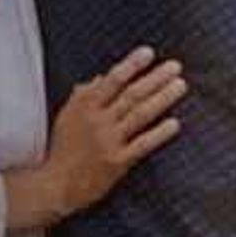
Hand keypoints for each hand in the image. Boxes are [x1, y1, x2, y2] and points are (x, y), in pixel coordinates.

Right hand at [36, 50, 182, 217]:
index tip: (148, 52)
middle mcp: (96, 121)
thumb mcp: (67, 117)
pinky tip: (174, 123)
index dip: (130, 65)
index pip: (111, 80)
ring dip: (161, 99)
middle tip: (175, 66)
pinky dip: (158, 133)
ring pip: (139, 115)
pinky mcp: (118, 162)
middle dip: (154, 78)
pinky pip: (142, 144)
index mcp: (83, 107)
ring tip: (180, 85)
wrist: (55, 184)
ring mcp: (108, 141)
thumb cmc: (63, 149)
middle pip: (130, 95)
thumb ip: (84, 96)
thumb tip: (101, 78)